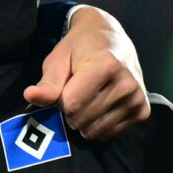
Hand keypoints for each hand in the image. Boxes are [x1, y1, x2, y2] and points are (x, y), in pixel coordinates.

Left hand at [28, 5, 148, 138]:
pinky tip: (101, 106)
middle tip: (77, 92)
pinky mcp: (143, 112)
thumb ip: (47, 82)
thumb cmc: (79, 49)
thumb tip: (30, 96)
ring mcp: (137, 99)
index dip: (60, 100)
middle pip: (81, 119)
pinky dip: (98, 125)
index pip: (71, 104)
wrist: (111, 38)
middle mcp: (127, 83)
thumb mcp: (59, 59)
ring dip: (83, 121)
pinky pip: (108, 135)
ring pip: (94, 131)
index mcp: (107, 66)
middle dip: (71, 111)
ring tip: (89, 98)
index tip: (65, 86)